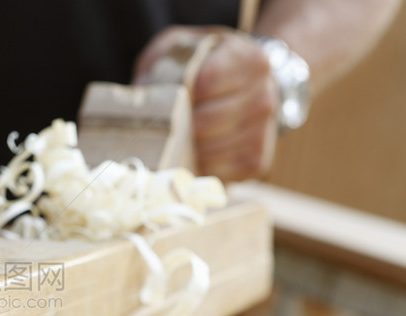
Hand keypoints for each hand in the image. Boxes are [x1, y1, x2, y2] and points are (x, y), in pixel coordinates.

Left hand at [135, 26, 278, 180]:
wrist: (244, 83)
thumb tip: (141, 98)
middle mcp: (265, 96)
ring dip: (189, 149)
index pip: (207, 82)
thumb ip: (163, 67)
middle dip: (181, 125)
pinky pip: (220, 173)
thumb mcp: (181, 52)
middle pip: (207, 122)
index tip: (172, 96)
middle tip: (171, 122)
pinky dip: (201, 167)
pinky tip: (196, 154)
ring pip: (212, 151)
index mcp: (249, 60)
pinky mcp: (257, 161)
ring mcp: (265, 131)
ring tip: (181, 138)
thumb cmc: (204, 66)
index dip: (182, 93)